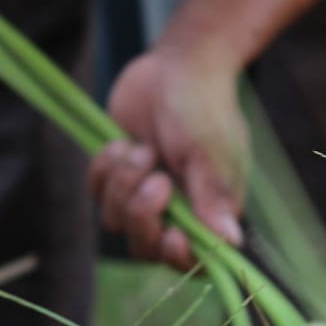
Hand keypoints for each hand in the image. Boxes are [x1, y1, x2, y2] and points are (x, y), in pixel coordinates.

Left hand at [89, 47, 248, 269]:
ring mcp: (142, 195)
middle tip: (155, 178)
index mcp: (209, 211)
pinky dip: (103, 169)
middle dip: (142, 215)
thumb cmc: (203, 107)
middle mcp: (176, 211)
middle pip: (144, 248)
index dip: (176, 257)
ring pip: (114, 222)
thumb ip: (213, 198)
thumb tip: (230, 243)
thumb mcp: (209, 151)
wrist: (178, 65)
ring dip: (123, 183)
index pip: (191, 260)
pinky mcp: (116, 176)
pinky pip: (96, 194)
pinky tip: (121, 142)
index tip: (172, 235)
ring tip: (141, 148)